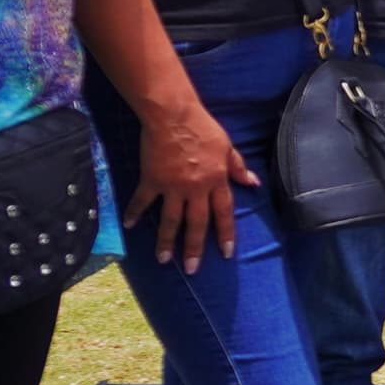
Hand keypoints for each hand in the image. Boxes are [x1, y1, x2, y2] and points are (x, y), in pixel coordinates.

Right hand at [132, 96, 253, 272]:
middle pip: (197, 224)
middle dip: (195, 248)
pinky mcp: (152, 179)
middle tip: (192, 269)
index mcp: (216, 181)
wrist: (174, 116)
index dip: (226, 234)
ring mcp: (172, 186)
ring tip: (164, 259)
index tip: (226, 254)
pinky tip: (130, 226)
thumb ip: (238, 167)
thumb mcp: (227, 146)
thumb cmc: (203, 128)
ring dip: (167, 241)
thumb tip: (253, 183)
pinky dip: (135, 213)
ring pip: (171, 220)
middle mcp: (196, 188)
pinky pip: (143, 200)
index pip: (224, 213)